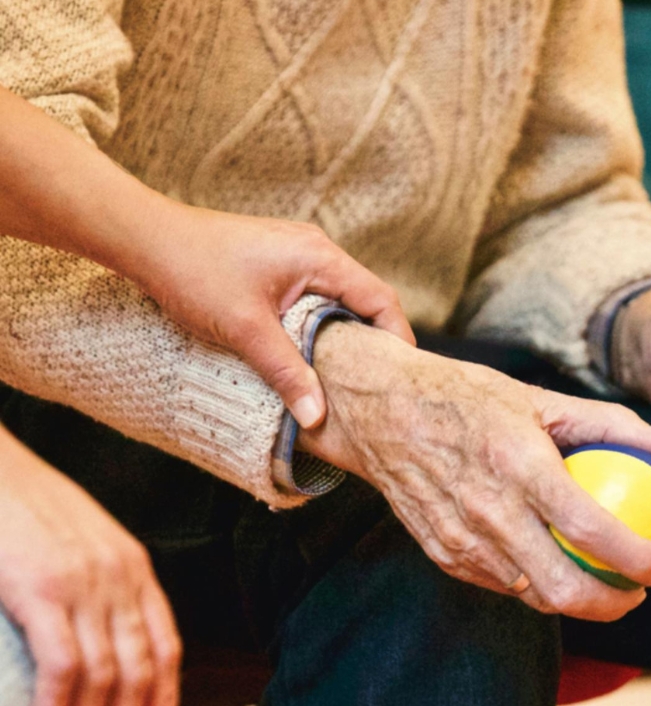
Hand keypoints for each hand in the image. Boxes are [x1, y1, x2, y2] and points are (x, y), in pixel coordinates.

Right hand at [0, 427, 180, 705]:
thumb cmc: (30, 507)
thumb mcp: (85, 543)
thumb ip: (101, 585)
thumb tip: (97, 639)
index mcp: (134, 567)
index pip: (168, 645)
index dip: (165, 697)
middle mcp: (121, 578)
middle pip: (143, 668)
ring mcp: (85, 585)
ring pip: (107, 675)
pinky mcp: (43, 591)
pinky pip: (64, 666)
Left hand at [136, 203, 414, 427]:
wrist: (147, 239)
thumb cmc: (194, 272)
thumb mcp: (245, 330)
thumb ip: (287, 372)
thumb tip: (317, 417)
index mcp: (319, 257)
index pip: (380, 299)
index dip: (397, 338)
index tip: (400, 376)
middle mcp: (316, 250)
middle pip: (365, 299)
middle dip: (374, 341)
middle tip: (377, 384)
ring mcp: (297, 254)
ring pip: (339, 299)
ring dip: (345, 334)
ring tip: (347, 375)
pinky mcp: (278, 263)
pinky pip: (316, 297)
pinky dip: (321, 325)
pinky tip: (311, 352)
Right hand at [297, 322, 650, 620]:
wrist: (382, 411)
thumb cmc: (463, 398)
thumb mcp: (537, 398)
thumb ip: (610, 424)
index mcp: (518, 466)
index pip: (591, 530)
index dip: (640, 560)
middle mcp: (488, 511)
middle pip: (562, 589)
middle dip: (614, 605)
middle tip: (638, 591)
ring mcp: (461, 539)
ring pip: (531, 595)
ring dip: (575, 599)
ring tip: (600, 580)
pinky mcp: (442, 553)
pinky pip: (499, 584)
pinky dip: (532, 583)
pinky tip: (548, 563)